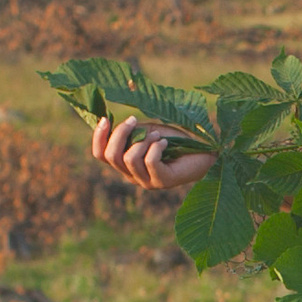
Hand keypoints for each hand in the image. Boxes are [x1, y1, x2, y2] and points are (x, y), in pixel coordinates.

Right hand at [92, 113, 213, 192]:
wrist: (202, 150)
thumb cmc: (173, 140)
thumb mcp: (146, 132)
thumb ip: (129, 133)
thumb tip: (109, 125)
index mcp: (125, 164)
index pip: (100, 155)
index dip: (98, 137)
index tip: (106, 119)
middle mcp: (133, 176)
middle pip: (111, 156)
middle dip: (120, 134)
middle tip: (134, 120)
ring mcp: (147, 182)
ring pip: (129, 158)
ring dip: (142, 140)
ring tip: (158, 136)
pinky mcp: (162, 182)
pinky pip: (149, 161)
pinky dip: (156, 147)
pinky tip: (166, 143)